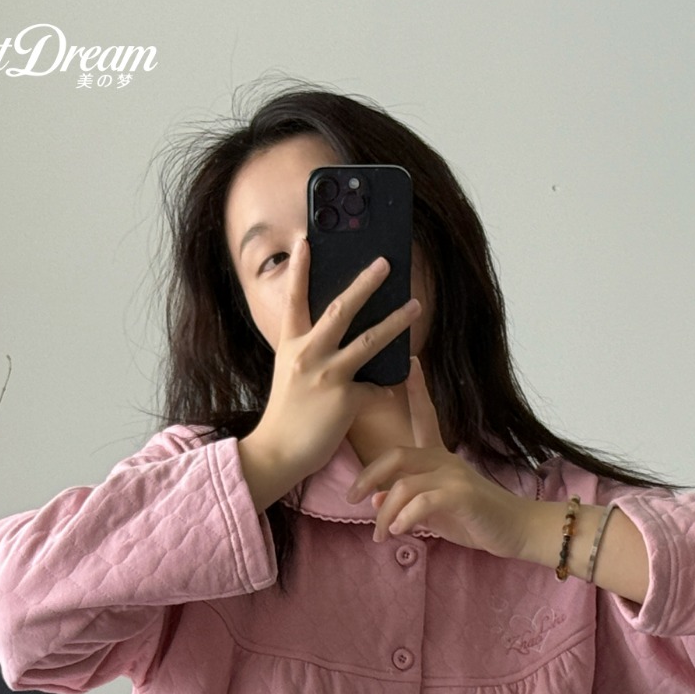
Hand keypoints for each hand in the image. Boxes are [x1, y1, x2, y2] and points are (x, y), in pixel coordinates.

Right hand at [239, 238, 421, 510]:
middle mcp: (307, 354)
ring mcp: (327, 376)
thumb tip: (338, 334)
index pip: (294, 300)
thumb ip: (309, 351)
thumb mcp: (290, 373)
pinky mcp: (345, 400)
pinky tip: (396, 387)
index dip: (299, 269)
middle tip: (385, 263)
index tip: (306, 240)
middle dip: (365, 283)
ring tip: (416, 306)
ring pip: (370, 341)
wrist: (278, 453)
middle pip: (340, 309)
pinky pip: (376, 388)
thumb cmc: (287, 414)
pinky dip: (388, 388)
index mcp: (291, 345)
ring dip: (396, 321)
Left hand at [345, 357, 529, 557]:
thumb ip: (407, 503)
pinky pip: (422, 503)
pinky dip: (405, 518)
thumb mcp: (435, 512)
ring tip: (381, 534)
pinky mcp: (462, 496)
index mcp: (440, 458)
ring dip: (386, 513)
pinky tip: (401, 531)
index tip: (411, 362)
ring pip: (404, 485)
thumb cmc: (478, 519)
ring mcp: (454, 476)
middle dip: (368, 476)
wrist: (518, 530)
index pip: (426, 417)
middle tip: (352, 499)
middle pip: (397, 455)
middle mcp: (446, 460)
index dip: (417, 390)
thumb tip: (375, 498)